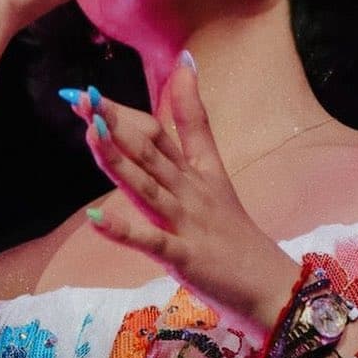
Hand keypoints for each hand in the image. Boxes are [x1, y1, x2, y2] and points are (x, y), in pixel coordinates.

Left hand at [69, 55, 301, 339]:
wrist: (272, 291)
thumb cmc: (238, 243)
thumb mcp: (218, 187)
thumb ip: (197, 145)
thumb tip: (184, 106)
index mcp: (203, 176)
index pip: (182, 129)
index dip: (168, 98)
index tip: (155, 65)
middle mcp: (193, 193)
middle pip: (152, 150)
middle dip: (117, 121)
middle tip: (85, 93)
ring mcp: (188, 224)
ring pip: (146, 186)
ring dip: (117, 158)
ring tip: (90, 131)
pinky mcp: (183, 258)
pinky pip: (149, 242)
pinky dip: (122, 230)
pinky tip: (95, 217)